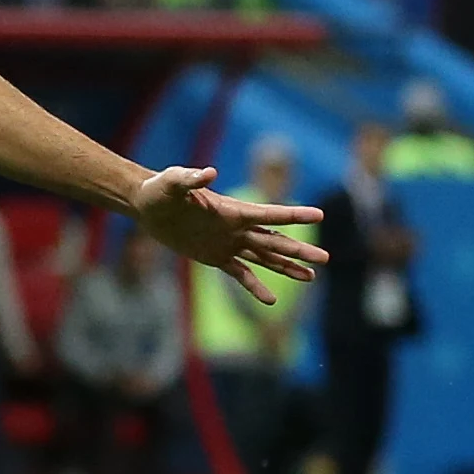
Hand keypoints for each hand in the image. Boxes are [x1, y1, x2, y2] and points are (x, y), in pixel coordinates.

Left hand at [128, 166, 326, 304]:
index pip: (269, 214)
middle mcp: (237, 228)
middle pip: (275, 240)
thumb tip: (209, 172)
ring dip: (287, 267)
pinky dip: (255, 286)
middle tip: (326, 258)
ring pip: (265, 258)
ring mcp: (229, 243)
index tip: (320, 215)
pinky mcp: (216, 257)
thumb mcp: (173, 182)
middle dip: (299, 250)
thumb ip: (191, 178)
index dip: (294, 215)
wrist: (148, 206)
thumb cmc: (160, 189)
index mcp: (233, 210)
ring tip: (311, 277)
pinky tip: (271, 300)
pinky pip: (240, 274)